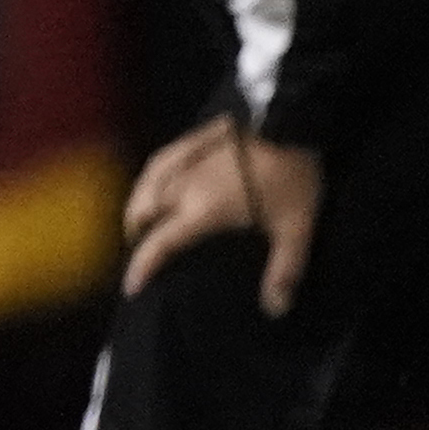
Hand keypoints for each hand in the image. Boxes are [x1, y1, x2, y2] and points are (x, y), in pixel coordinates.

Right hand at [123, 114, 325, 314]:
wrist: (291, 119)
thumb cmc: (291, 176)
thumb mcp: (296, 228)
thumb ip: (284, 269)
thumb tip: (276, 310)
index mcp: (201, 210)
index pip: (159, 243)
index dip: (141, 266)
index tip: (131, 287)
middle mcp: (182, 186)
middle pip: (141, 213)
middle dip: (135, 235)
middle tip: (143, 252)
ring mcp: (182, 159)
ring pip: (142, 187)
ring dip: (136, 209)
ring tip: (142, 223)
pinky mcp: (189, 140)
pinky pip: (154, 164)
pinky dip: (146, 182)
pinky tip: (154, 183)